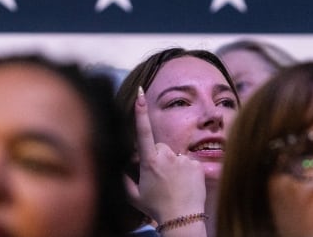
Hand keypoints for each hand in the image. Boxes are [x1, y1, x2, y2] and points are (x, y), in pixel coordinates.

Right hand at [125, 86, 206, 223]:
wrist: (183, 219)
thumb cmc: (156, 208)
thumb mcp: (134, 196)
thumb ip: (123, 179)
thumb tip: (116, 167)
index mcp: (150, 161)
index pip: (143, 132)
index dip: (140, 112)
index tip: (140, 94)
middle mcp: (167, 156)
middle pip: (160, 147)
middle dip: (158, 157)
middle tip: (159, 177)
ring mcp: (183, 159)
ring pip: (175, 155)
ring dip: (173, 165)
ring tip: (173, 184)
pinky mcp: (197, 164)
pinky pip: (188, 162)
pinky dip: (186, 170)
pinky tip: (185, 184)